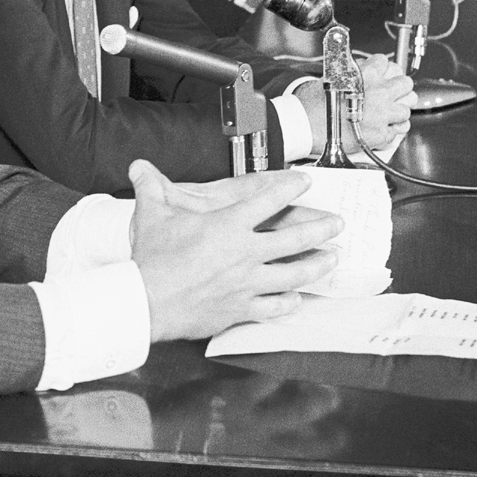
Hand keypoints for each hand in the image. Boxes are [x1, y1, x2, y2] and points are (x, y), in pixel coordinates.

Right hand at [128, 160, 341, 342]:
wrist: (149, 301)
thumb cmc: (153, 260)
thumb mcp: (151, 214)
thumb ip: (150, 187)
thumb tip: (139, 168)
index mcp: (228, 225)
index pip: (268, 199)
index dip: (290, 187)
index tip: (304, 181)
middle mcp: (246, 252)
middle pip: (295, 237)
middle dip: (321, 227)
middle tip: (338, 223)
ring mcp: (248, 283)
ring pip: (295, 273)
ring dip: (318, 264)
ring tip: (333, 258)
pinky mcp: (242, 308)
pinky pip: (275, 305)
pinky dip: (289, 302)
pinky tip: (296, 299)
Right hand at [295, 54, 412, 153]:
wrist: (305, 125)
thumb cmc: (312, 103)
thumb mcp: (331, 76)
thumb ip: (352, 71)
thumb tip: (362, 68)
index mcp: (366, 74)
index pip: (387, 63)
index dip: (383, 69)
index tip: (380, 75)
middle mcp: (379, 92)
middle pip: (405, 83)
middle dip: (398, 88)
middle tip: (389, 93)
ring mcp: (382, 114)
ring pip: (407, 108)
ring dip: (397, 109)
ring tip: (386, 113)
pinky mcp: (381, 134)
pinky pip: (399, 130)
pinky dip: (393, 129)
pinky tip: (383, 127)